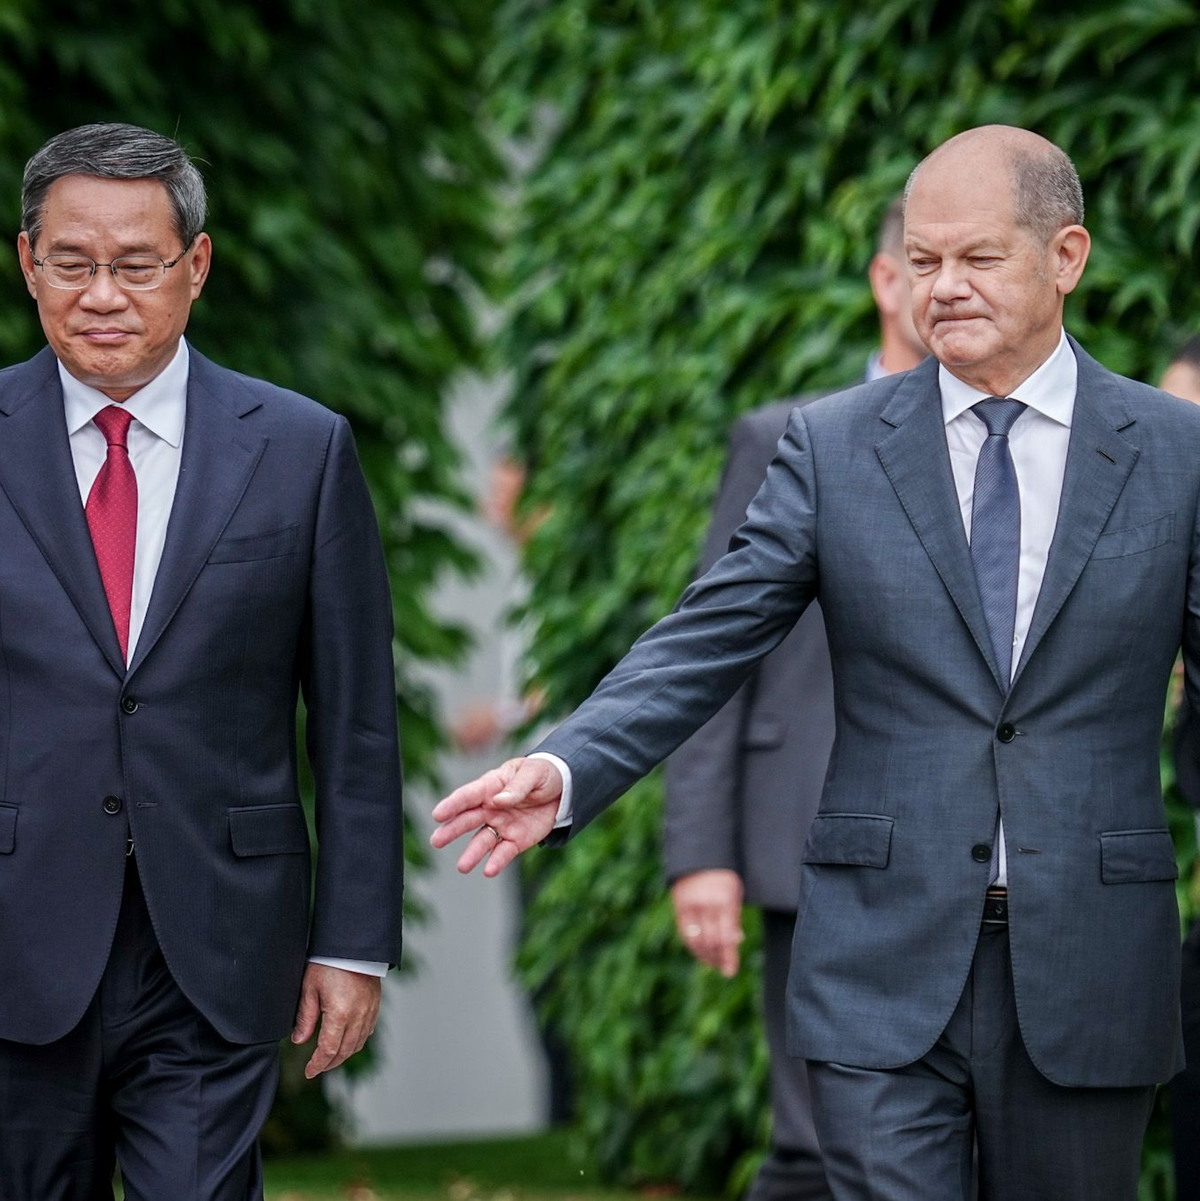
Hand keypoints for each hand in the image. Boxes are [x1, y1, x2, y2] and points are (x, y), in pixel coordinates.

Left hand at [291, 963, 381, 1078]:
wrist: (354, 944)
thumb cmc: (329, 963)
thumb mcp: (310, 988)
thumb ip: (305, 1017)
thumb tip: (299, 1041)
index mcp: (339, 1013)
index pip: (328, 1050)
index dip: (318, 1065)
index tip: (309, 1072)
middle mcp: (358, 1016)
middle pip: (345, 1051)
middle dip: (330, 1063)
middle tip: (317, 1068)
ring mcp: (369, 1010)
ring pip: (358, 1043)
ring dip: (344, 1054)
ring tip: (330, 1057)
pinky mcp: (375, 1004)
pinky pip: (368, 1030)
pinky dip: (357, 1041)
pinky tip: (347, 1040)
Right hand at [430, 756, 562, 876]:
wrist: (563, 790)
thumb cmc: (542, 774)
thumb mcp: (534, 773)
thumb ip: (518, 787)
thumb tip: (499, 800)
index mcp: (492, 786)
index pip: (469, 795)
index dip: (453, 804)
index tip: (438, 814)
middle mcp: (491, 807)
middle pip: (468, 819)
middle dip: (452, 830)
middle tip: (436, 840)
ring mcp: (501, 825)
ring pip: (482, 841)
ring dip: (472, 853)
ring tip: (462, 867)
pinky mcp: (515, 840)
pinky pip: (503, 852)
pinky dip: (496, 862)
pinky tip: (489, 871)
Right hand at [672, 869, 743, 976]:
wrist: (700, 857)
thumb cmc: (723, 878)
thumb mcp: (735, 894)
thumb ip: (734, 917)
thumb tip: (736, 941)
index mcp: (725, 900)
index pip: (726, 936)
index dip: (729, 956)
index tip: (731, 970)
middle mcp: (707, 904)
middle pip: (712, 941)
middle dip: (719, 958)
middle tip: (725, 970)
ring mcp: (691, 905)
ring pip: (697, 941)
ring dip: (706, 956)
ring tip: (715, 964)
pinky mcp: (679, 906)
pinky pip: (685, 934)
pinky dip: (693, 947)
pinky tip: (701, 954)